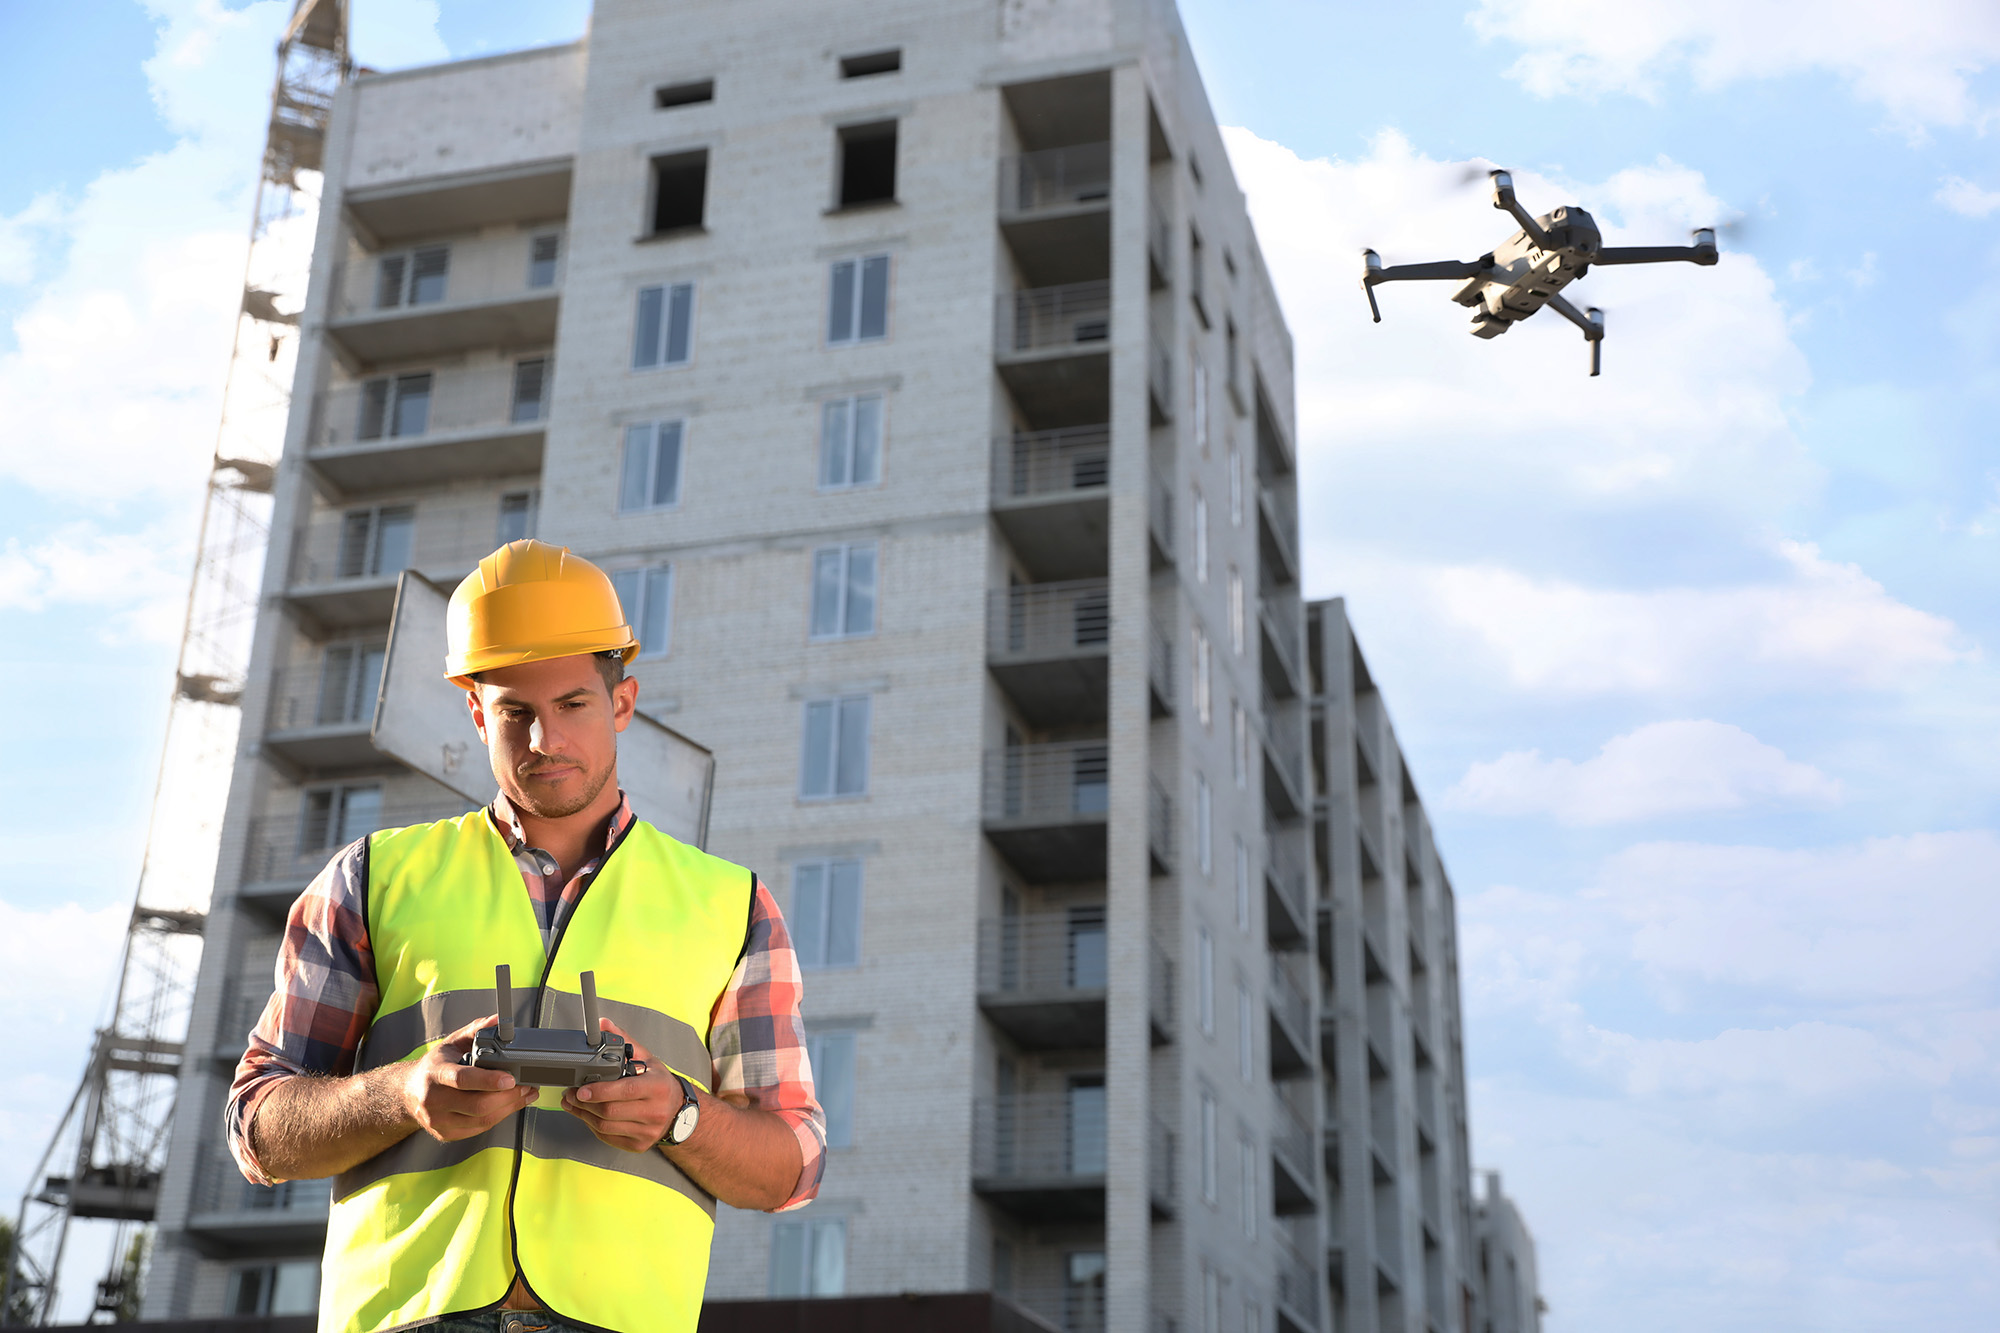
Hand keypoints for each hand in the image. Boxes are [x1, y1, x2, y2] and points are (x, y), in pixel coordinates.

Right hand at [401, 1015, 538, 1142]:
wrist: (408, 1092)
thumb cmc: (434, 1066)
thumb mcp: (452, 1042)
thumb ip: (476, 1029)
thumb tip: (498, 1020)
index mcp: (435, 1073)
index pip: (462, 1079)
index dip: (488, 1080)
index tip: (510, 1078)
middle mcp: (433, 1099)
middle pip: (477, 1105)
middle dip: (508, 1096)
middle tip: (527, 1085)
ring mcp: (438, 1120)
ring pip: (481, 1120)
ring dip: (509, 1108)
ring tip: (524, 1094)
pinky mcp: (445, 1134)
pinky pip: (478, 1128)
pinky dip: (498, 1117)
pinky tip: (509, 1105)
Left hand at [561, 1019, 681, 1152]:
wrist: (679, 1111)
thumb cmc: (660, 1084)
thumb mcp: (647, 1059)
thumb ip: (624, 1041)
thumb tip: (604, 1025)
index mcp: (658, 1087)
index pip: (625, 1090)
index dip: (600, 1091)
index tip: (582, 1088)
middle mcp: (655, 1111)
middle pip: (610, 1111)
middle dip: (585, 1103)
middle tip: (572, 1094)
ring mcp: (647, 1131)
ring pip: (606, 1126)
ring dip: (584, 1115)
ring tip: (574, 1103)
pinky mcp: (638, 1144)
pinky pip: (608, 1137)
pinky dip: (593, 1126)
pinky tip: (587, 1115)